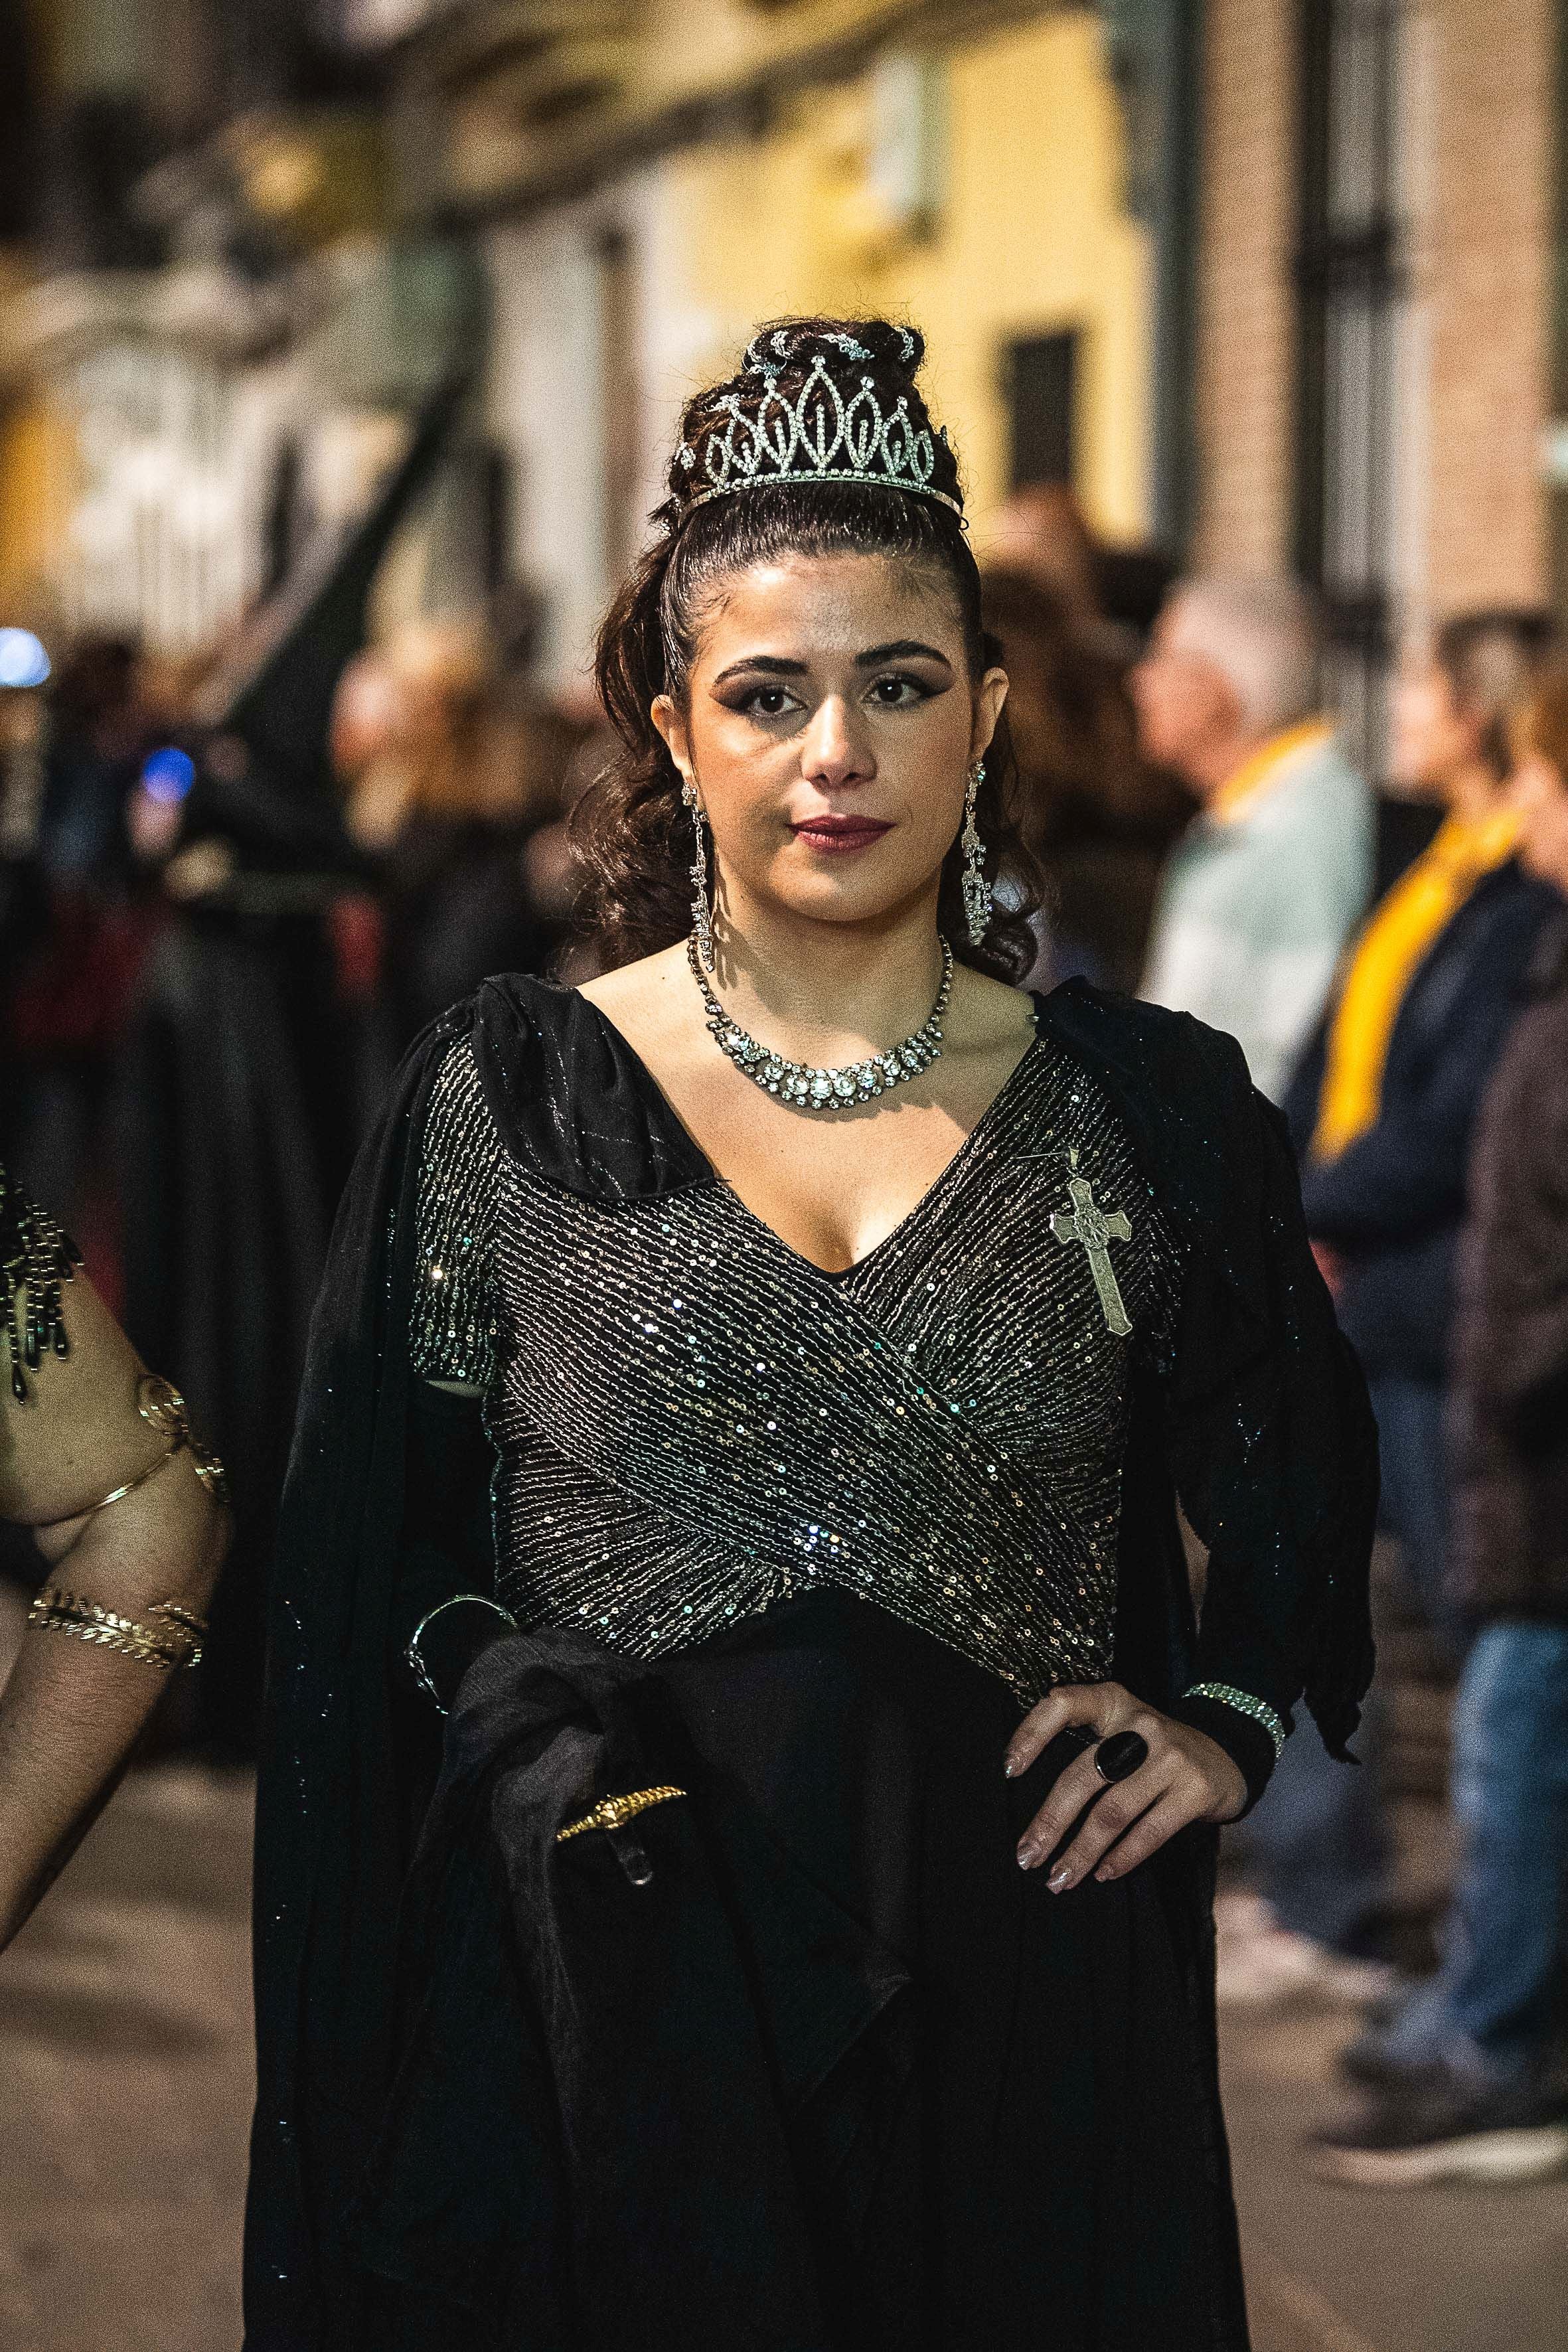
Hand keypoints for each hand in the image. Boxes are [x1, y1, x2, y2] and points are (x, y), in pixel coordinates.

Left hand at [1004, 1681, 1246, 1889]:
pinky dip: (1122, 1858)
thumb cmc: (1153, 1751)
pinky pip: (1149, 1832)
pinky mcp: (1195, 1790)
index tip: (1008, 1770)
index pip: (1062, 1704)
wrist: (1227, 1754)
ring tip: (1060, 1879)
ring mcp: (1170, 1756)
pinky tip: (1103, 1874)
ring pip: (1112, 1812)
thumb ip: (1087, 1751)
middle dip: (1050, 1823)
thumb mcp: (1122, 1731)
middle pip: (1082, 1776)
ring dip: (1080, 1852)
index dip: (1031, 1734)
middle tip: (1027, 1857)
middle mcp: (1139, 1725)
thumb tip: (1037, 1813)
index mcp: (1113, 1702)